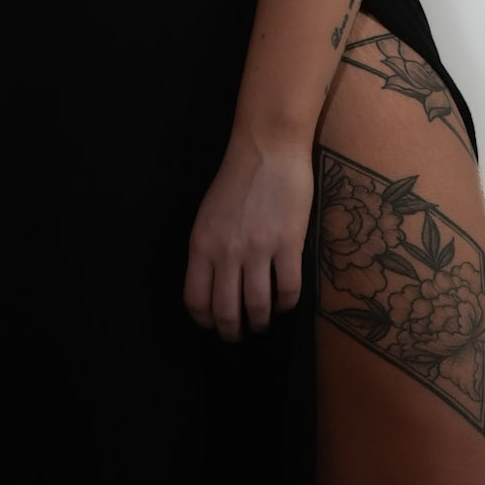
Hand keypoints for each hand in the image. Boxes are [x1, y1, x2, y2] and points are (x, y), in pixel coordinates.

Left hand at [183, 134, 314, 342]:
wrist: (268, 148)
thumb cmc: (237, 178)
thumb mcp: (208, 215)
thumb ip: (209, 250)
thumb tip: (216, 285)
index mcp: (201, 243)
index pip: (196, 299)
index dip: (205, 320)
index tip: (214, 324)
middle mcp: (226, 252)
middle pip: (225, 312)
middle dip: (233, 332)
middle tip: (240, 336)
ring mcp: (258, 249)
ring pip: (258, 307)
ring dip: (262, 323)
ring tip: (264, 323)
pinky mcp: (288, 245)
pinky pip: (288, 290)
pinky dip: (287, 305)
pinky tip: (286, 303)